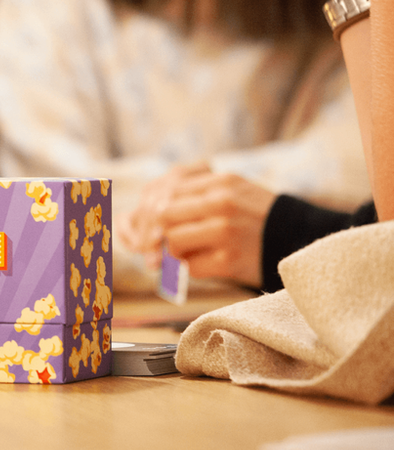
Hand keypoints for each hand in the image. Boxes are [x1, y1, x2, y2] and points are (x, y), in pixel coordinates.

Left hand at [119, 162, 274, 285]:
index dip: (150, 212)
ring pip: (172, 240)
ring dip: (171, 252)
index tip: (150, 227)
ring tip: (184, 255)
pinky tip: (199, 266)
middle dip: (153, 234)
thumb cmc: (257, 217)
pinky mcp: (230, 259)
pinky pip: (189, 265)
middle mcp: (221, 201)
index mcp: (219, 181)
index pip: (165, 191)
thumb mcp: (230, 190)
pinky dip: (187, 269)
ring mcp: (226, 230)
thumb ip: (193, 195)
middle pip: (162, 215)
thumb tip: (147, 213)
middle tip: (153, 247)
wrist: (302, 240)